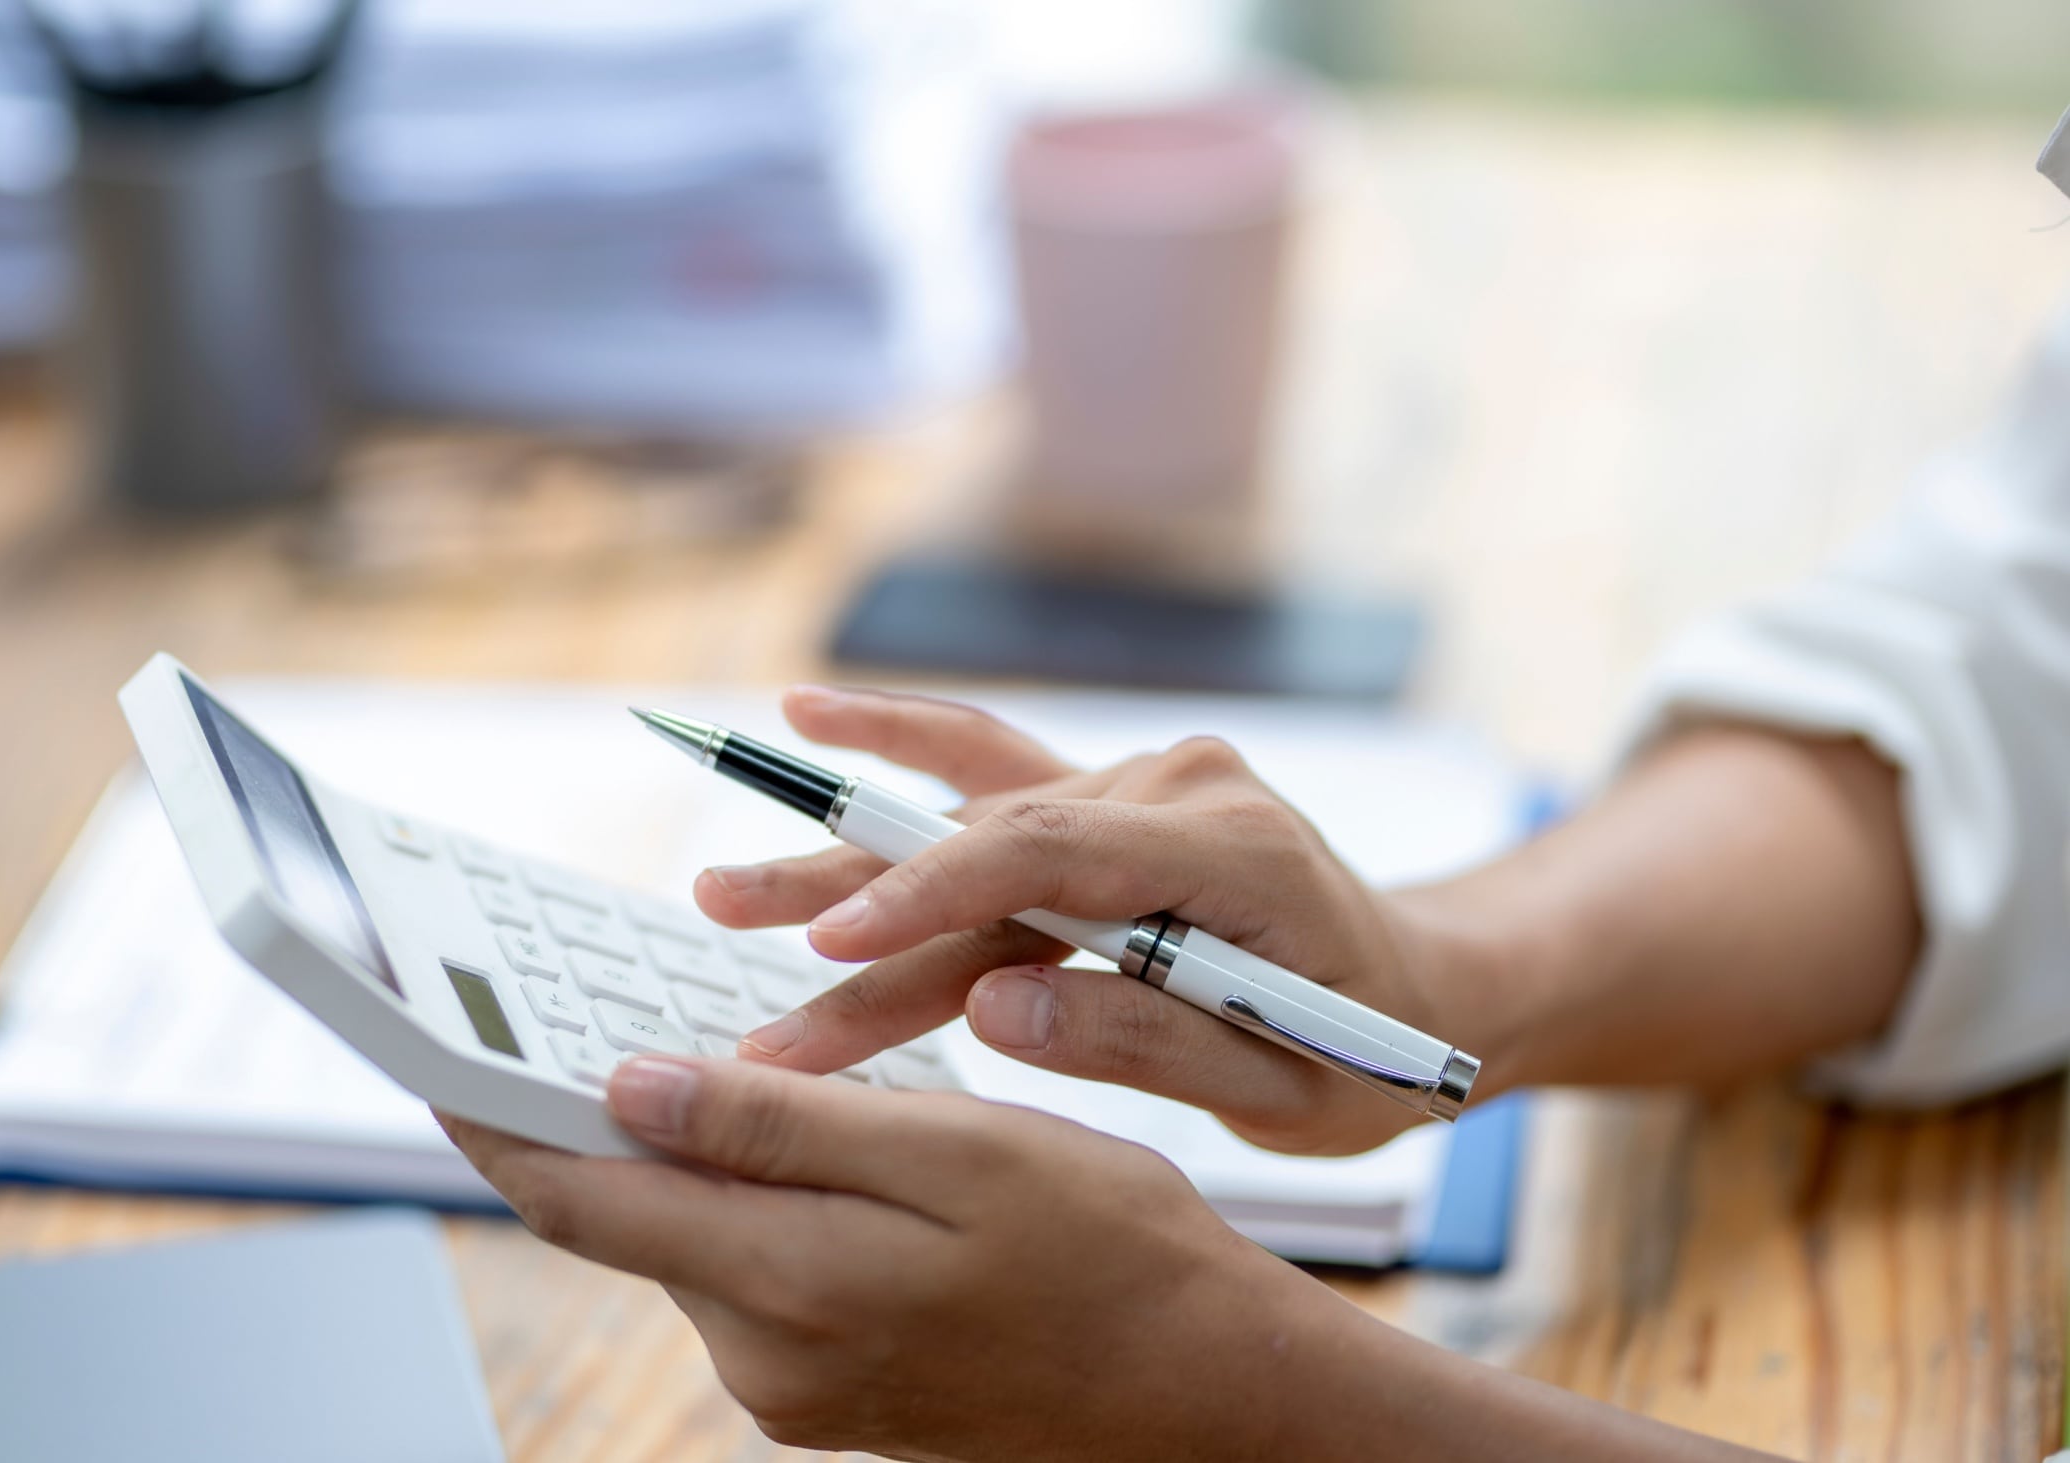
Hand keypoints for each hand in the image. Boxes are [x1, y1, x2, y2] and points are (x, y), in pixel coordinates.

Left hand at [438, 1057, 1369, 1461]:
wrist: (1205, 1391)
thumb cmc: (1109, 1247)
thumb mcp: (960, 1154)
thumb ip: (786, 1126)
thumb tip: (628, 1089)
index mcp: (789, 1290)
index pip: (582, 1199)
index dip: (494, 1116)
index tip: (424, 1041)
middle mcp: (762, 1360)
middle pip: (623, 1217)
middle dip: (585, 1113)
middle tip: (551, 1001)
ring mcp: (788, 1388)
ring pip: (684, 1238)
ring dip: (674, 1148)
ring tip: (681, 1044)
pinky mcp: (819, 1390)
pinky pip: (740, 1269)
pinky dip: (735, 1195)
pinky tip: (773, 1132)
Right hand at [699, 687, 1480, 1155]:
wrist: (1423, 992)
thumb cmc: (1366, 1057)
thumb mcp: (1286, 1090)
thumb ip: (1141, 1045)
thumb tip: (989, 1014)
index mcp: (1235, 852)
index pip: (1050, 855)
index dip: (929, 896)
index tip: (831, 948)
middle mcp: (1178, 789)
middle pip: (987, 838)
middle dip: (851, 900)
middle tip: (723, 924)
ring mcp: (1141, 782)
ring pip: (968, 822)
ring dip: (846, 859)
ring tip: (722, 889)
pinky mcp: (1109, 802)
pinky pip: (994, 770)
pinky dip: (902, 750)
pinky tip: (812, 719)